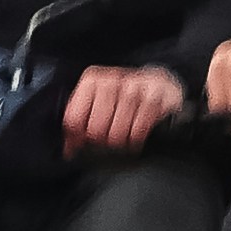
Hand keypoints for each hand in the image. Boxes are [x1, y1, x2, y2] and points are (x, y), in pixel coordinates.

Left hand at [63, 65, 187, 154]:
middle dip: (102, 140)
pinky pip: (138, 131)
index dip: (79, 137)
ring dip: (121, 141)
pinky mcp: (154, 98)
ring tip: (124, 137)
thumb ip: (80, 125)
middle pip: (95, 128)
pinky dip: (136, 139)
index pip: (73, 119)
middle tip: (109, 139)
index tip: (86, 140)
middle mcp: (111, 80)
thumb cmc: (124, 100)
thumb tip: (69, 150)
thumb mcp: (99, 106)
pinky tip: (136, 136)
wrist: (161, 86)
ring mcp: (134, 88)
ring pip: (117, 132)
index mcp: (91, 81)